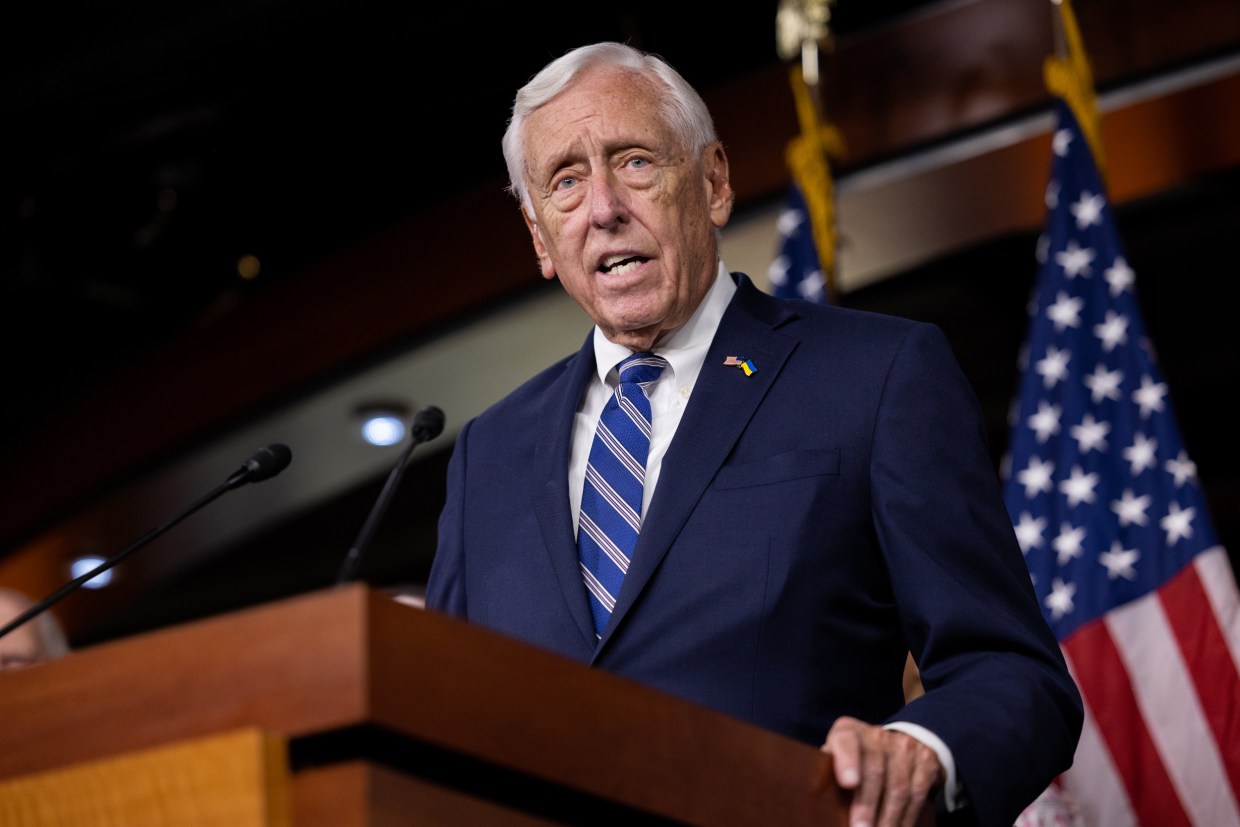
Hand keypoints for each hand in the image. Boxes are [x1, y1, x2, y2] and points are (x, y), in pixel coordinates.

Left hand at [821, 716, 942, 826]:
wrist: (896, 742)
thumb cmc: (855, 757)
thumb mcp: (836, 756)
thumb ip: (827, 771)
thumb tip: (813, 798)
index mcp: (848, 732)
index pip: (846, 742)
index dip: (847, 761)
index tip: (848, 783)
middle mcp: (878, 735)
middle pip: (875, 772)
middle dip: (868, 806)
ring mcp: (905, 747)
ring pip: (899, 788)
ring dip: (889, 818)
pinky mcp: (926, 761)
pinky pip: (918, 794)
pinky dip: (908, 818)